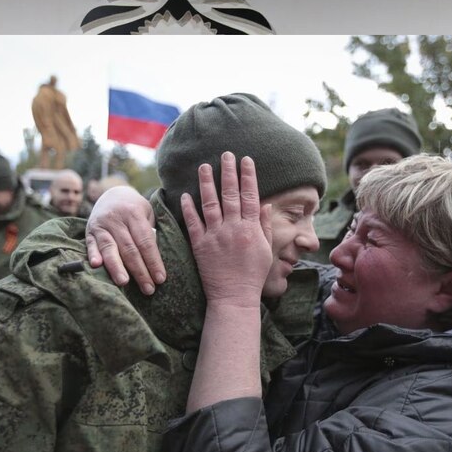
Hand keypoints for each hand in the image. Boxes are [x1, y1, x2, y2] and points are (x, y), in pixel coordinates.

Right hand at [85, 185, 165, 294]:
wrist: (112, 194)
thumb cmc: (135, 210)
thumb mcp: (147, 214)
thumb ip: (149, 233)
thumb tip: (154, 260)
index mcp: (134, 213)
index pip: (146, 241)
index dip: (153, 261)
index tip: (160, 278)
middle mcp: (116, 219)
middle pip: (129, 248)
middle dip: (139, 270)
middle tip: (148, 289)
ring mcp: (101, 224)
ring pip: (110, 248)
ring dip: (116, 267)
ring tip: (123, 282)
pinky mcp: (89, 231)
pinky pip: (91, 244)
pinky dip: (93, 254)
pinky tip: (96, 265)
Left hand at [182, 151, 272, 306]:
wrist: (234, 297)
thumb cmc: (252, 275)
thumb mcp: (265, 250)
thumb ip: (263, 225)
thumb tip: (264, 203)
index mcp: (250, 229)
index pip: (250, 195)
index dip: (248, 176)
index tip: (246, 160)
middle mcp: (233, 228)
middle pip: (230, 194)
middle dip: (228, 172)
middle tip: (226, 154)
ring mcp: (215, 236)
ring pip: (210, 204)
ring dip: (207, 183)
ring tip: (204, 166)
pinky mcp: (200, 245)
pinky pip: (193, 223)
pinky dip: (189, 208)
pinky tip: (186, 194)